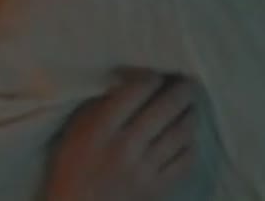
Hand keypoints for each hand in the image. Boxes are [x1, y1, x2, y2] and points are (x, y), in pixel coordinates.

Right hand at [47, 74, 198, 200]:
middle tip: (189, 82)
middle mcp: (126, 146)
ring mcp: (145, 169)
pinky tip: (187, 138)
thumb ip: (100, 105)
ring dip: (190, 114)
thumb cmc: (73, 167)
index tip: (158, 75)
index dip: (153, 77)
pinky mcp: (158, 188)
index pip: (138, 90)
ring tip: (191, 107)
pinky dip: (190, 145)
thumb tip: (130, 81)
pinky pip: (185, 161)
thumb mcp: (76, 130)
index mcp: (101, 128)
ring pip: (180, 132)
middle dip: (183, 89)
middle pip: (166, 107)